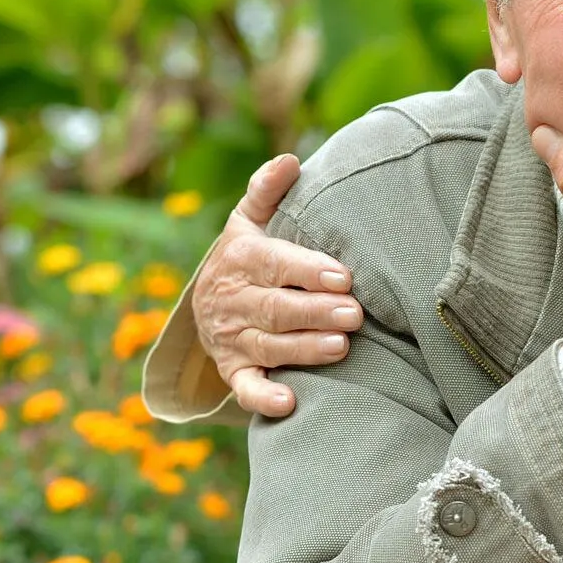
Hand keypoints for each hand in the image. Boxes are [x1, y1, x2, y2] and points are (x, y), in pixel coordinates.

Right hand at [193, 155, 363, 416]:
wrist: (206, 302)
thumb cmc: (247, 255)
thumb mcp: (249, 219)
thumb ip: (268, 190)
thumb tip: (292, 159)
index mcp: (241, 257)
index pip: (275, 264)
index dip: (307, 270)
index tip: (342, 276)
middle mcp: (233, 300)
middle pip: (276, 308)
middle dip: (315, 311)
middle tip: (355, 314)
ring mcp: (232, 338)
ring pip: (269, 346)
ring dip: (303, 349)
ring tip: (340, 347)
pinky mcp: (233, 371)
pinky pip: (245, 389)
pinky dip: (263, 398)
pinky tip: (290, 403)